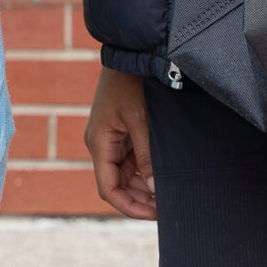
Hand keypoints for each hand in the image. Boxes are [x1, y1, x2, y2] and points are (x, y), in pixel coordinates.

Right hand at [85, 68, 155, 219]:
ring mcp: (110, 138)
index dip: (129, 206)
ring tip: (168, 194)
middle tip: (168, 206)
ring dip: (143, 186)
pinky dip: (145, 171)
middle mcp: (101, 143)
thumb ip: (147, 156)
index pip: (109, 189)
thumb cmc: (131, 82)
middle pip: (117, 184)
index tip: (153, 214)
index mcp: (99, 143)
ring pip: (125, 174)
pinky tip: (162, 176)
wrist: (129, 52)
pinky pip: (130, 160)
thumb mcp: (140, 119)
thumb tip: (156, 189)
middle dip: (140, 198)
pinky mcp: (121, 131)